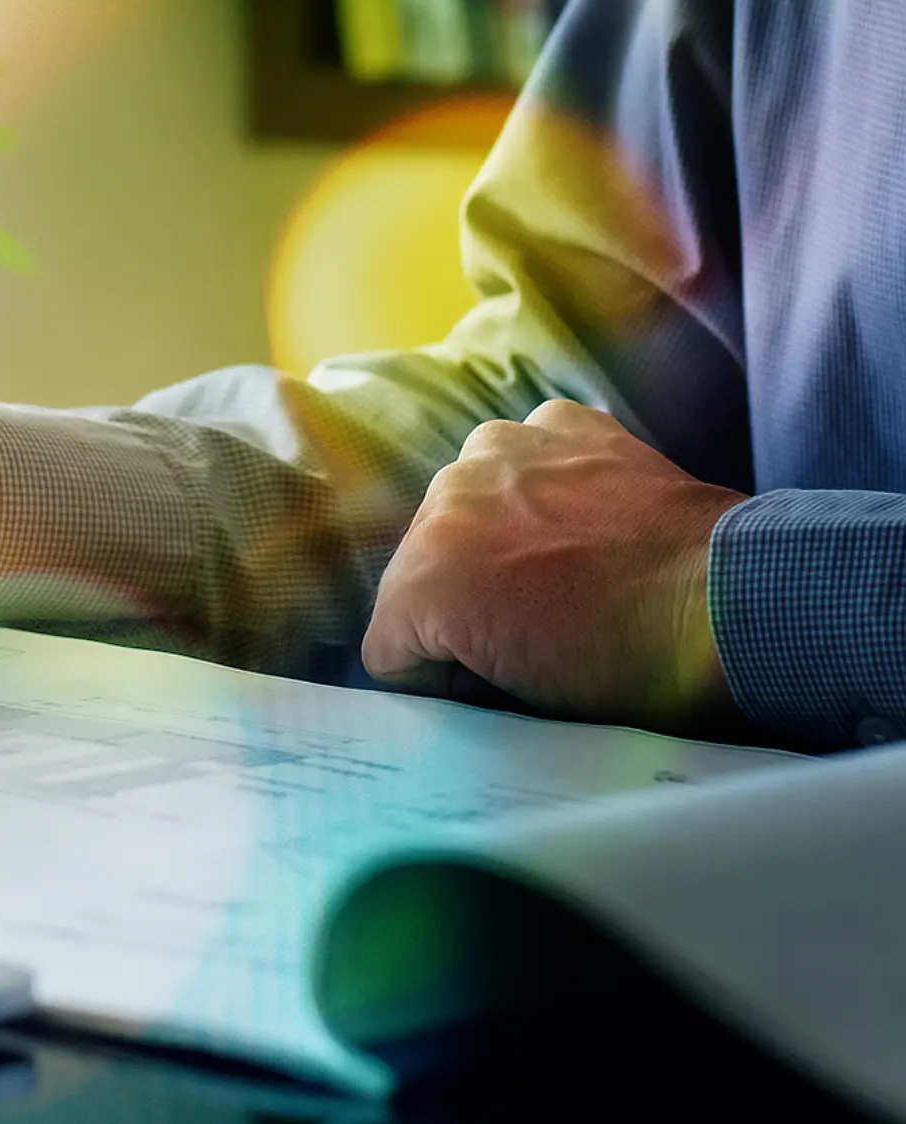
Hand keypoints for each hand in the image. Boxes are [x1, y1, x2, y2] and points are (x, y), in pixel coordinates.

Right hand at [361, 399, 746, 733]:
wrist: (736, 602)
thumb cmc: (633, 665)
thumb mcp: (518, 696)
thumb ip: (457, 668)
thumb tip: (449, 662)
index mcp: (425, 576)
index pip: (388, 643)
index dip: (435, 675)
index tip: (485, 684)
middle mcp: (447, 499)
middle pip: (419, 567)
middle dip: (461, 598)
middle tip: (528, 630)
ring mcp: (505, 452)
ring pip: (464, 506)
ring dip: (493, 535)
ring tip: (559, 571)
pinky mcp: (562, 427)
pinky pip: (522, 456)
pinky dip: (543, 484)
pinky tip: (582, 520)